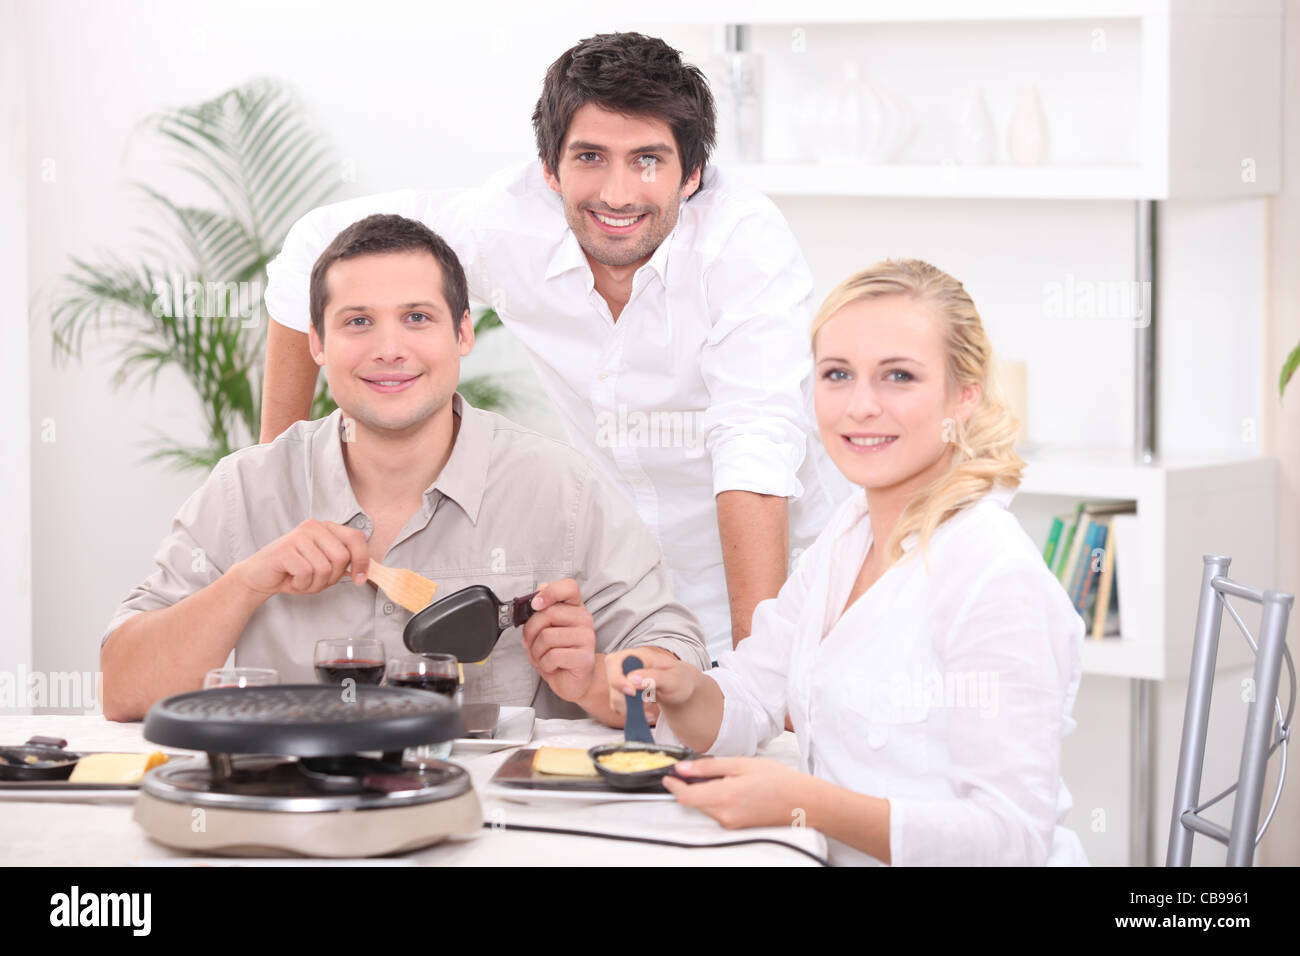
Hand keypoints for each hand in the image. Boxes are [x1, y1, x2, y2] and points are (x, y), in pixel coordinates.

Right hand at [231, 519, 369, 598]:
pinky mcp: (285, 549)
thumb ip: (342, 564)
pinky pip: (306, 573)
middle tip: (316, 581)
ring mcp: (298, 536)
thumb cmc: (294, 572)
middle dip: (332, 578)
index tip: (359, 579)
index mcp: (327, 528)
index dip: (362, 560)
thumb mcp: (323, 565)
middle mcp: (314, 527)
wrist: (259, 576)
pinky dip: (301, 585)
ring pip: (324, 568)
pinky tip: (291, 580)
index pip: (356, 538)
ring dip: (314, 584)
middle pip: (341, 557)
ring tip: (301, 580)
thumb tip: (364, 571)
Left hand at [521, 579, 595, 702]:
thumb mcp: (547, 629)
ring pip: (547, 636)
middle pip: (548, 613)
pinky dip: (544, 663)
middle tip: (531, 642)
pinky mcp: (584, 658)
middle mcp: (584, 619)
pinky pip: (553, 656)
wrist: (575, 681)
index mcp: (575, 608)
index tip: (535, 604)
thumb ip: (543, 609)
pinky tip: (551, 666)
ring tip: (542, 656)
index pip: (569, 587)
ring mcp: (587, 638)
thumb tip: (538, 590)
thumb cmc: (559, 653)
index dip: (550, 592)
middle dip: (530, 631)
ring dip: (536, 650)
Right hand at [603, 646, 695, 717]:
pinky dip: (630, 713)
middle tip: (646, 705)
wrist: (680, 688)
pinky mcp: (622, 692)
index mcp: (639, 655)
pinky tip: (645, 712)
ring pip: (614, 697)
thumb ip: (655, 677)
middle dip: (626, 700)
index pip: (615, 662)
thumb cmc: (678, 680)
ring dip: (630, 709)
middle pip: (612, 682)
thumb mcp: (674, 679)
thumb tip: (632, 679)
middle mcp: (626, 664)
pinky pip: (618, 706)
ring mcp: (622, 678)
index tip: (632, 693)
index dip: (619, 680)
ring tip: (649, 710)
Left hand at [662, 757, 813, 829]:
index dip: (673, 785)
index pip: (685, 796)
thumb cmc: (778, 780)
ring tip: (720, 775)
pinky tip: (730, 787)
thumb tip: (683, 768)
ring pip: (705, 807)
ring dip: (703, 793)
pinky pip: (717, 813)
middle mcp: (725, 815)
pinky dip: (715, 799)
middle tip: (693, 769)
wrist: (804, 802)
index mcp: (724, 796)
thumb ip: (710, 766)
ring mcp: (731, 824)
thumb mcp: (742, 763)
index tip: (668, 774)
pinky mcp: (737, 827)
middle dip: (688, 786)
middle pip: (693, 802)